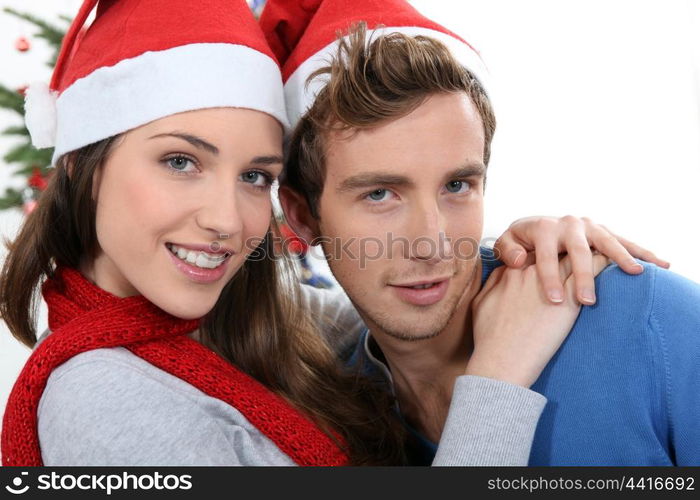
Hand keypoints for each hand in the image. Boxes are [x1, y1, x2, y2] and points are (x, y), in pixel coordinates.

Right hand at [465, 253, 609, 387]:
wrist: (502, 359)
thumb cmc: (488, 337)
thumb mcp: (481, 304)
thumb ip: (492, 283)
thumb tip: (501, 274)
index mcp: (510, 272)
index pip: (531, 253)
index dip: (544, 254)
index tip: (553, 256)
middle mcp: (530, 271)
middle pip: (554, 252)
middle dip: (566, 248)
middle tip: (581, 247)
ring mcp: (550, 283)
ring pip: (573, 257)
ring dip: (587, 252)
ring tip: (602, 247)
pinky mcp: (569, 300)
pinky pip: (590, 273)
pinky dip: (600, 263)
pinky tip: (610, 259)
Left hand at [493, 215, 669, 304]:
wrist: (538, 228)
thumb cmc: (520, 243)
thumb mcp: (508, 244)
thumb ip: (508, 250)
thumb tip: (519, 261)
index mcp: (543, 227)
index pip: (546, 256)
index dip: (549, 278)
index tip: (555, 301)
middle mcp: (568, 223)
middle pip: (578, 250)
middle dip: (584, 275)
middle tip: (588, 301)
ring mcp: (589, 226)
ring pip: (607, 241)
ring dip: (621, 258)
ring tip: (636, 273)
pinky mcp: (603, 232)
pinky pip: (624, 242)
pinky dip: (641, 252)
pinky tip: (661, 265)